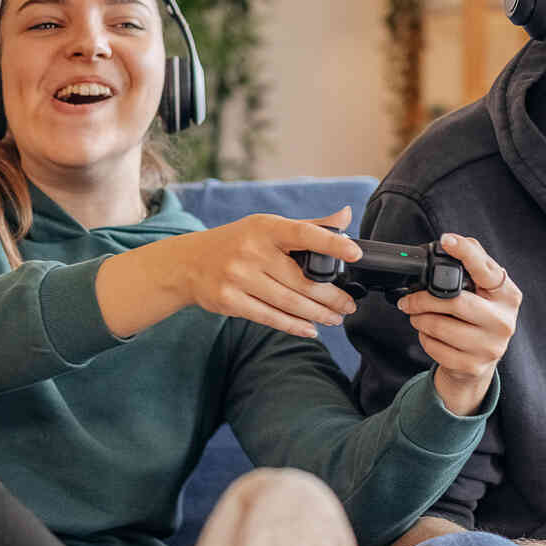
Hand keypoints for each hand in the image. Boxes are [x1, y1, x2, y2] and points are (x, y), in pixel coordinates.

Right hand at [172, 207, 362, 338]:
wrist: (189, 263)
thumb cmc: (238, 242)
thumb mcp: (268, 227)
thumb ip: (309, 225)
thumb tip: (346, 216)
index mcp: (266, 228)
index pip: (304, 233)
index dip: (332, 244)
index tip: (356, 253)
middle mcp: (252, 251)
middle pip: (301, 280)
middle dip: (331, 297)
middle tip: (349, 305)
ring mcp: (239, 278)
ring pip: (288, 302)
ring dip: (317, 314)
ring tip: (335, 318)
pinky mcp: (230, 301)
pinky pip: (270, 317)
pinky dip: (294, 326)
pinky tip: (310, 328)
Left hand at [397, 232, 519, 416]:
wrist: (479, 362)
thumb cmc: (477, 318)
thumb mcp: (482, 291)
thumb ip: (471, 265)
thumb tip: (452, 240)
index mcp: (507, 295)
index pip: (486, 270)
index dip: (466, 252)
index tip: (447, 240)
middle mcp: (503, 320)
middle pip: (455, 302)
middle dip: (423, 300)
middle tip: (408, 300)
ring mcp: (490, 346)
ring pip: (440, 327)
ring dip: (419, 319)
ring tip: (417, 316)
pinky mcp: (474, 366)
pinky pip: (436, 348)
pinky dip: (424, 339)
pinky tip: (429, 335)